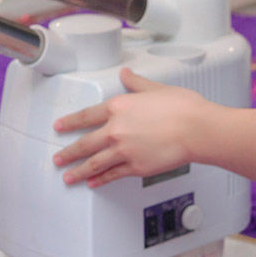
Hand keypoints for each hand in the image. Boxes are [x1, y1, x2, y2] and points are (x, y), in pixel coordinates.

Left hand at [52, 67, 207, 186]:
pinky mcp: (135, 167)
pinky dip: (100, 180)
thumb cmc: (183, 108)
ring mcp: (124, 151)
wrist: (197, 129)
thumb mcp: (155, 88)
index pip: (86, 116)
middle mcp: (116, 130)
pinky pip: (112, 175)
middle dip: (68, 153)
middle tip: (58, 159)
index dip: (70, 122)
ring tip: (68, 177)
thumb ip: (136, 83)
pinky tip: (93, 183)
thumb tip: (126, 74)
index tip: (60, 126)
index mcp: (118, 107)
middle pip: (85, 144)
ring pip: (94, 163)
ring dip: (78, 171)